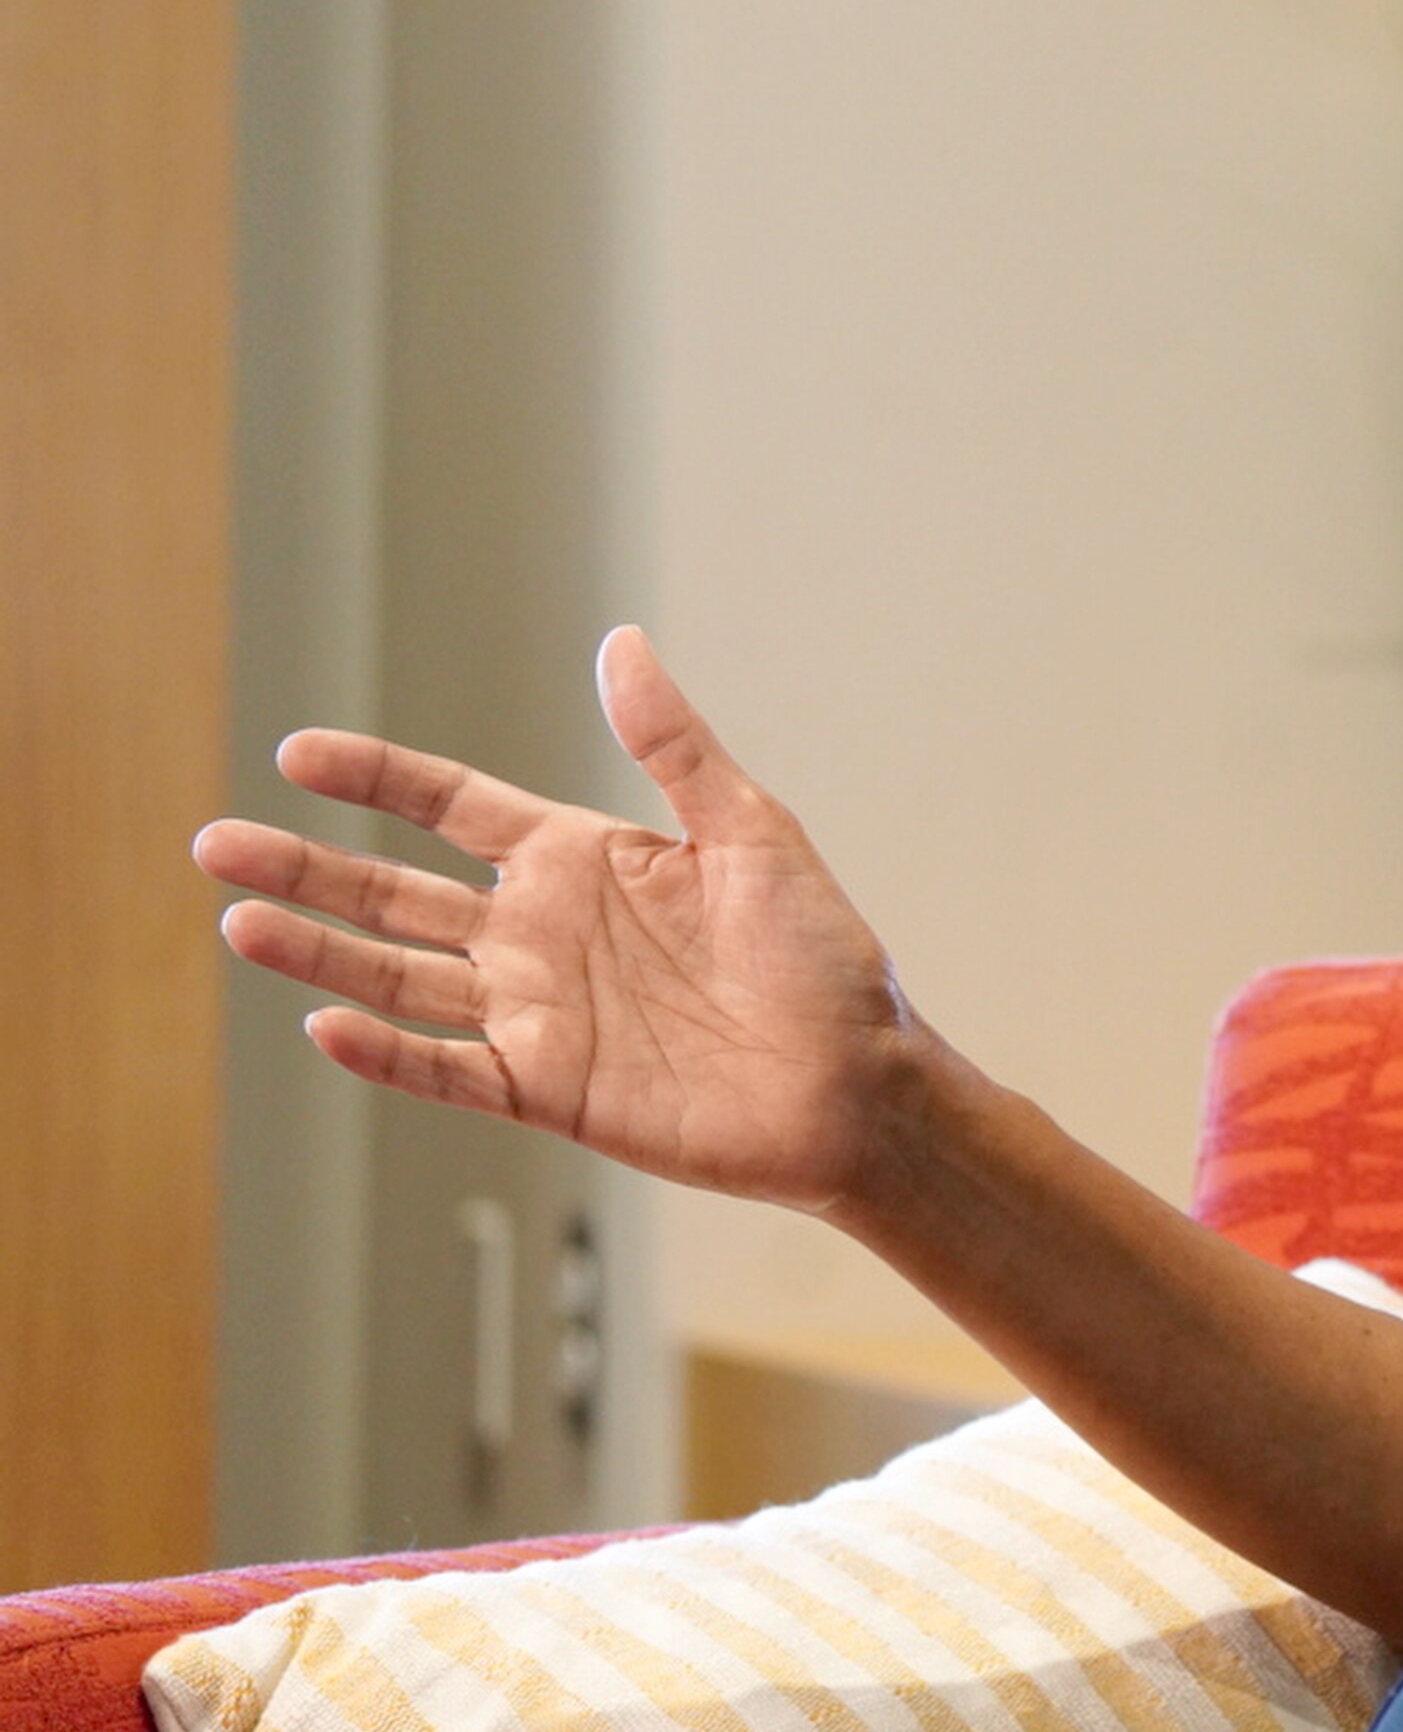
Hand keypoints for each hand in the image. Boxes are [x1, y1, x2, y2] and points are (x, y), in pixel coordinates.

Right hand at [192, 628, 931, 1215]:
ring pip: (399, 977)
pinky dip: (385, 1053)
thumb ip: (675, 746)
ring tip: (238, 920)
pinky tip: (324, 1025)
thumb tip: (620, 643)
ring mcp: (537, 1014)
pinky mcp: (548, 1089)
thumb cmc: (822, 959)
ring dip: (318, 954)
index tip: (297, 753)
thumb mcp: (754, 832)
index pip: (453, 806)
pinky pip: (446, 1069)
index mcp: (585, 862)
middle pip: (395, 893)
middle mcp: (542, 934)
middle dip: (307, 866)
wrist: (859, 1084)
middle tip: (214, 842)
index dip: (377, 779)